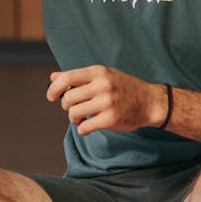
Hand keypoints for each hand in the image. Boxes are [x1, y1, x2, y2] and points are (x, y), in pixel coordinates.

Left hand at [46, 66, 165, 135]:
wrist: (149, 102)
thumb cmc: (122, 87)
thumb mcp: (102, 76)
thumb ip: (77, 77)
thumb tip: (52, 78)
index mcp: (98, 72)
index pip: (67, 78)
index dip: (54, 89)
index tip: (50, 97)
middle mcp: (102, 85)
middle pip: (68, 98)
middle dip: (66, 106)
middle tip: (73, 109)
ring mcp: (107, 102)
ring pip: (74, 113)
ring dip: (73, 118)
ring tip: (81, 118)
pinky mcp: (111, 119)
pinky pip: (84, 127)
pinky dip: (82, 129)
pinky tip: (87, 127)